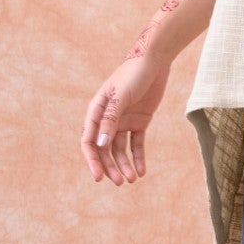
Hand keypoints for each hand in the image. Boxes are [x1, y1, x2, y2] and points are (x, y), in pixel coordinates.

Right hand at [80, 55, 170, 185]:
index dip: (92, 160)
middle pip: (104, 149)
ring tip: (133, 180)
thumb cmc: (133, 74)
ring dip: (124, 165)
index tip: (99, 177)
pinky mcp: (139, 122)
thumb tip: (100, 144)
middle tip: (120, 183)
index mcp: (96, 111)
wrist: (154, 61)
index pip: (89, 141)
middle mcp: (107, 119)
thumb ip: (111, 119)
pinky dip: (138, 158)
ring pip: (120, 149)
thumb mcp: (121, 97)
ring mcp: (123, 121)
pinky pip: (136, 144)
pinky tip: (142, 171)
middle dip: (110, 167)